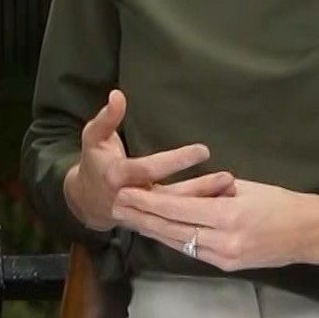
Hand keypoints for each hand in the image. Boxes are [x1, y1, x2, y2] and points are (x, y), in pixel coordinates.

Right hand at [62, 89, 215, 231]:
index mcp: (117, 177)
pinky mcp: (153, 222)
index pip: (149, 169)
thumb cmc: (95, 162)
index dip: (176, 161)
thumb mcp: (93, 137)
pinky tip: (222, 203)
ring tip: (230, 188)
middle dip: (199, 188)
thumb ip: (107, 117)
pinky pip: (178, 219)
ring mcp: (143, 214)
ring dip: (205, 201)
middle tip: (227, 177)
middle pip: (169, 196)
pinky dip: (200, 212)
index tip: (203, 151)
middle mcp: (131, 199)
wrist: (87, 201)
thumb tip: (118, 95)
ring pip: (177, 212)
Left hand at [112, 175, 318, 272]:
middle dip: (141, 217)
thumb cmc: (280, 203)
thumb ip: (210, 192)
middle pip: (172, 229)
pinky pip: (191, 250)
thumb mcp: (245, 188)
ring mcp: (224, 257)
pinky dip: (171, 238)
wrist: (309, 234)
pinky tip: (154, 230)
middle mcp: (223, 240)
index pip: (178, 209)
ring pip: (178, 242)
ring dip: (150, 230)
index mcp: (229, 215)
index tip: (124, 191)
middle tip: (114, 204)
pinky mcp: (226, 266)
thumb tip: (179, 192)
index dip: (148, 202)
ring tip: (127, 217)